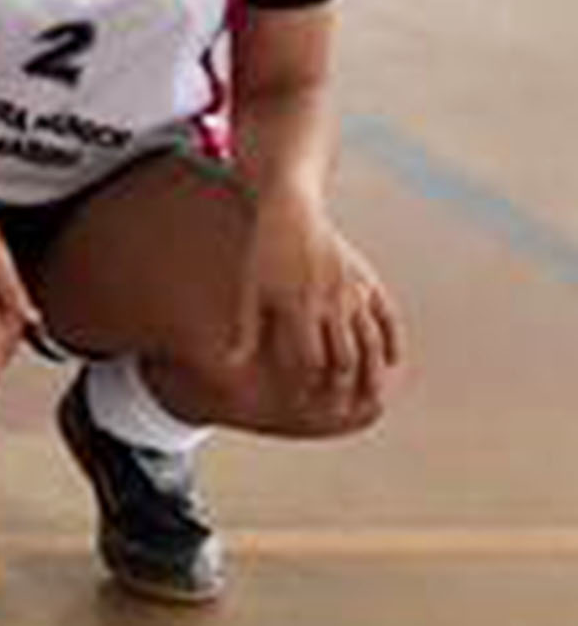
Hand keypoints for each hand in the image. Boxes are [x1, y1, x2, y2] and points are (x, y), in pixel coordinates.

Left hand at [235, 197, 398, 422]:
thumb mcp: (251, 290)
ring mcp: (354, 292)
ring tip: (372, 400)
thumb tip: (232, 365)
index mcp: (298, 306)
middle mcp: (330, 302)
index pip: (309, 360)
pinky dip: (394, 342)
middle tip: (339, 413)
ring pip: (371, 343)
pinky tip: (393, 362)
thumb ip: (246, 331)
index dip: (306, 385)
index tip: (302, 404)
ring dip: (374, 375)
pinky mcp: (368, 282)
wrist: (293, 212)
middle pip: (344, 358)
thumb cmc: (265, 254)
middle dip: (342, 390)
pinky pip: (388, 318)